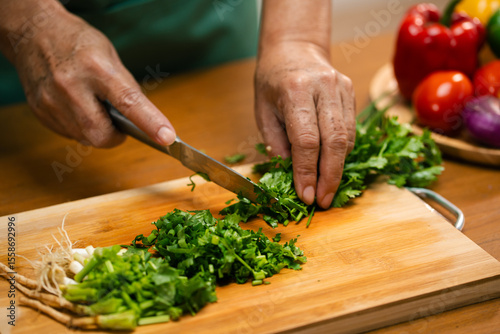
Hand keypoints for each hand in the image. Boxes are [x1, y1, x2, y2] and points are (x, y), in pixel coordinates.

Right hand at [9, 5, 174, 146]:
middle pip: (101, 134)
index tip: (167, 137)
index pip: (128, 102)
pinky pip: (70, 134)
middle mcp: (70, 86)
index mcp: (96, 68)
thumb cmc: (77, 43)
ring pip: (85, 138)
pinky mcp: (40, 112)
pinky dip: (80, 127)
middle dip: (115, 135)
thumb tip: (145, 120)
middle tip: (117, 121)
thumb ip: (127, 89)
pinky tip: (76, 106)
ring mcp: (51, 101)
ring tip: (93, 105)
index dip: (150, 122)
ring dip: (96, 130)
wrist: (33, 34)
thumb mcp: (110, 57)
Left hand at [255, 41, 355, 208]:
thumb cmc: (272, 82)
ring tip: (329, 190)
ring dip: (339, 168)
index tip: (307, 196)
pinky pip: (352, 129)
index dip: (308, 172)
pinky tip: (333, 166)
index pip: (306, 140)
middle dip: (329, 176)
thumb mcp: (263, 111)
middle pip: (334, 141)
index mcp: (295, 90)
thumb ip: (276, 142)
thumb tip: (292, 174)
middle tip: (324, 201)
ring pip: (347, 137)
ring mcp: (341, 88)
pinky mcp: (351, 92)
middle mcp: (323, 87)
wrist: (294, 49)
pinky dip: (343, 152)